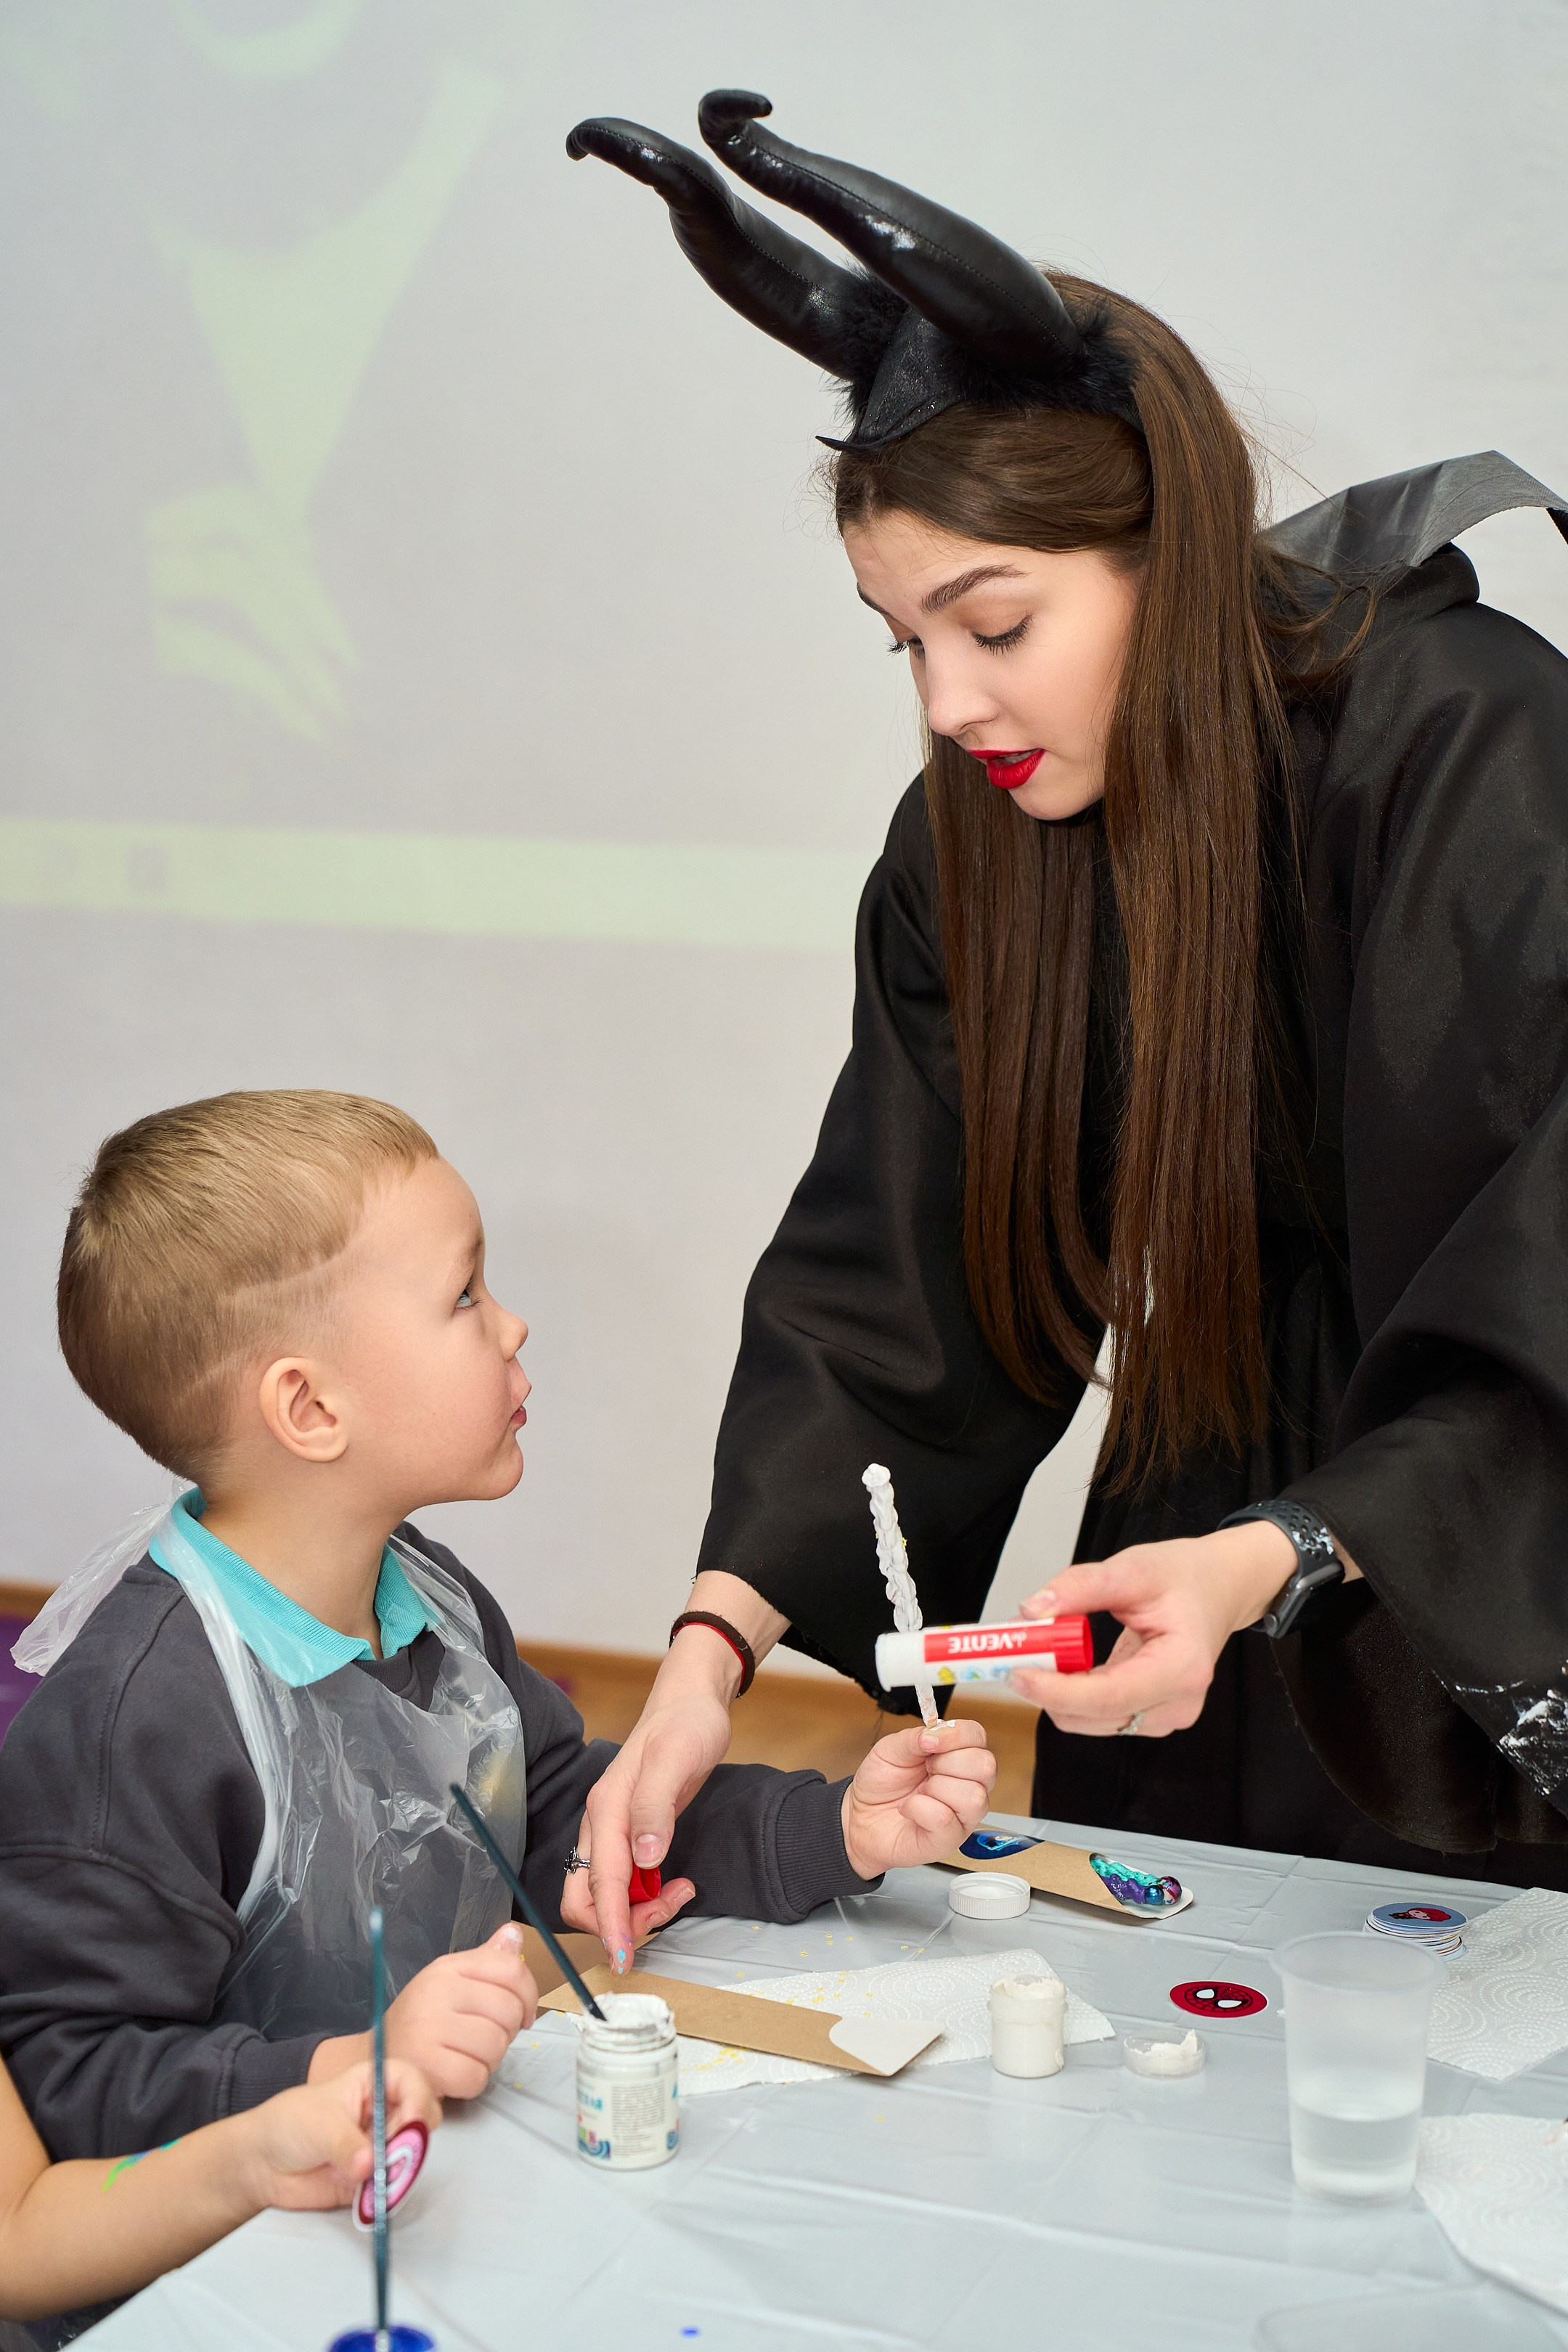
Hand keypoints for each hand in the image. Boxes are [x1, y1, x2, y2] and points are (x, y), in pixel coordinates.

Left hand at [242, 2059, 440, 2213]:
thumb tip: (370, 2165)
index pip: (411, 2081)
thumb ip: (346, 2145)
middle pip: (422, 2118)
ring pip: (412, 2153)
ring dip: (402, 2165)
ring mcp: (381, 2147)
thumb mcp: (319, 2125)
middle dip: (414, 2135)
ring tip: (376, 2175)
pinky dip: (390, 2189)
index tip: (413, 2120)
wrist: (264, 2165)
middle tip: (392, 2151)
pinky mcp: (374, 2178)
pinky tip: (375, 2191)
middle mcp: (384, 2113)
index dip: (419, 2096)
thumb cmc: (290, 2124)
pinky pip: (394, 2183)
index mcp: (374, 2084)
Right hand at [310, 1923, 538, 2097]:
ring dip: (489, 2060)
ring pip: (496, 2046)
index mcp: (447, 1967)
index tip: (524, 2014)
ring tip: (466, 2055)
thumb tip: (514, 1934)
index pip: (511, 1970)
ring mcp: (428, 2028)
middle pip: (509, 2011)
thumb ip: (487, 1961)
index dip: (529, 1995)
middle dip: (506, 2032)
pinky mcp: (425, 2066)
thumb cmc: (423, 2020)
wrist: (377, 2059)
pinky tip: (455, 2074)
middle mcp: (436, 1991)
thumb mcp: (452, 1981)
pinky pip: (477, 2077)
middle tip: (484, 2038)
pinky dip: (472, 2082)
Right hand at [577, 1572, 784, 1973]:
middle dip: (619, 1921)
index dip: (611, 1924)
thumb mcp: (677, 1759)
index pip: (600, 1882)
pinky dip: (645, 1894)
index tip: (623, 1958)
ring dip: (637, 1909)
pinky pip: (625, 1879)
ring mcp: (613, 1829)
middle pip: (586, 1896)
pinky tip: (674, 1883)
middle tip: (665, 1913)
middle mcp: (600, 1823)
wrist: (691, 1701)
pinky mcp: (629, 1832)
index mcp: (606, 1810)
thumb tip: (643, 1860)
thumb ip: (656, 1808)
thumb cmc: (686, 1725)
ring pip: (605, 1892)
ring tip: (679, 1894)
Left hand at [841, 1719, 996, 1876]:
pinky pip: (945, 1819)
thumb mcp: (891, 1749)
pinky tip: (909, 1809)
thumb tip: (935, 1734)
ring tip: (918, 1792)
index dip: (957, 1735)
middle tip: (924, 1769)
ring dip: (936, 1789)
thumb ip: (915, 1736)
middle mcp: (969, 1785)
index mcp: (958, 1756)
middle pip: (985, 1765)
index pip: (978, 1736)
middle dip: (947, 1763)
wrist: (860, 1816)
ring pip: (973, 1796)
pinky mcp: (949, 1840)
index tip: (928, 1741)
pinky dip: (918, 1809)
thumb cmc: (882, 1783)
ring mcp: (963, 1815)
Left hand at [1011, 1523, 1296, 1735]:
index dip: (1056, 1690)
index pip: (1108, 1696)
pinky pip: (1098, 1715)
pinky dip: (1073, 1692)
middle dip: (1049, 1688)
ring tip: (1045, 1648)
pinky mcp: (1151, 1717)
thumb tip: (1032, 1611)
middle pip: (1093, 1716)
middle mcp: (1177, 1704)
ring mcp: (1166, 1717)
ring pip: (1089, 1721)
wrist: (1219, 1588)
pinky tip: (1066, 1661)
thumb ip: (1081, 1587)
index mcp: (1182, 1668)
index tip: (1016, 1673)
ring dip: (1058, 1691)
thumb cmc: (1185, 1577)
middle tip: (1016, 1650)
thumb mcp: (1132, 1568)